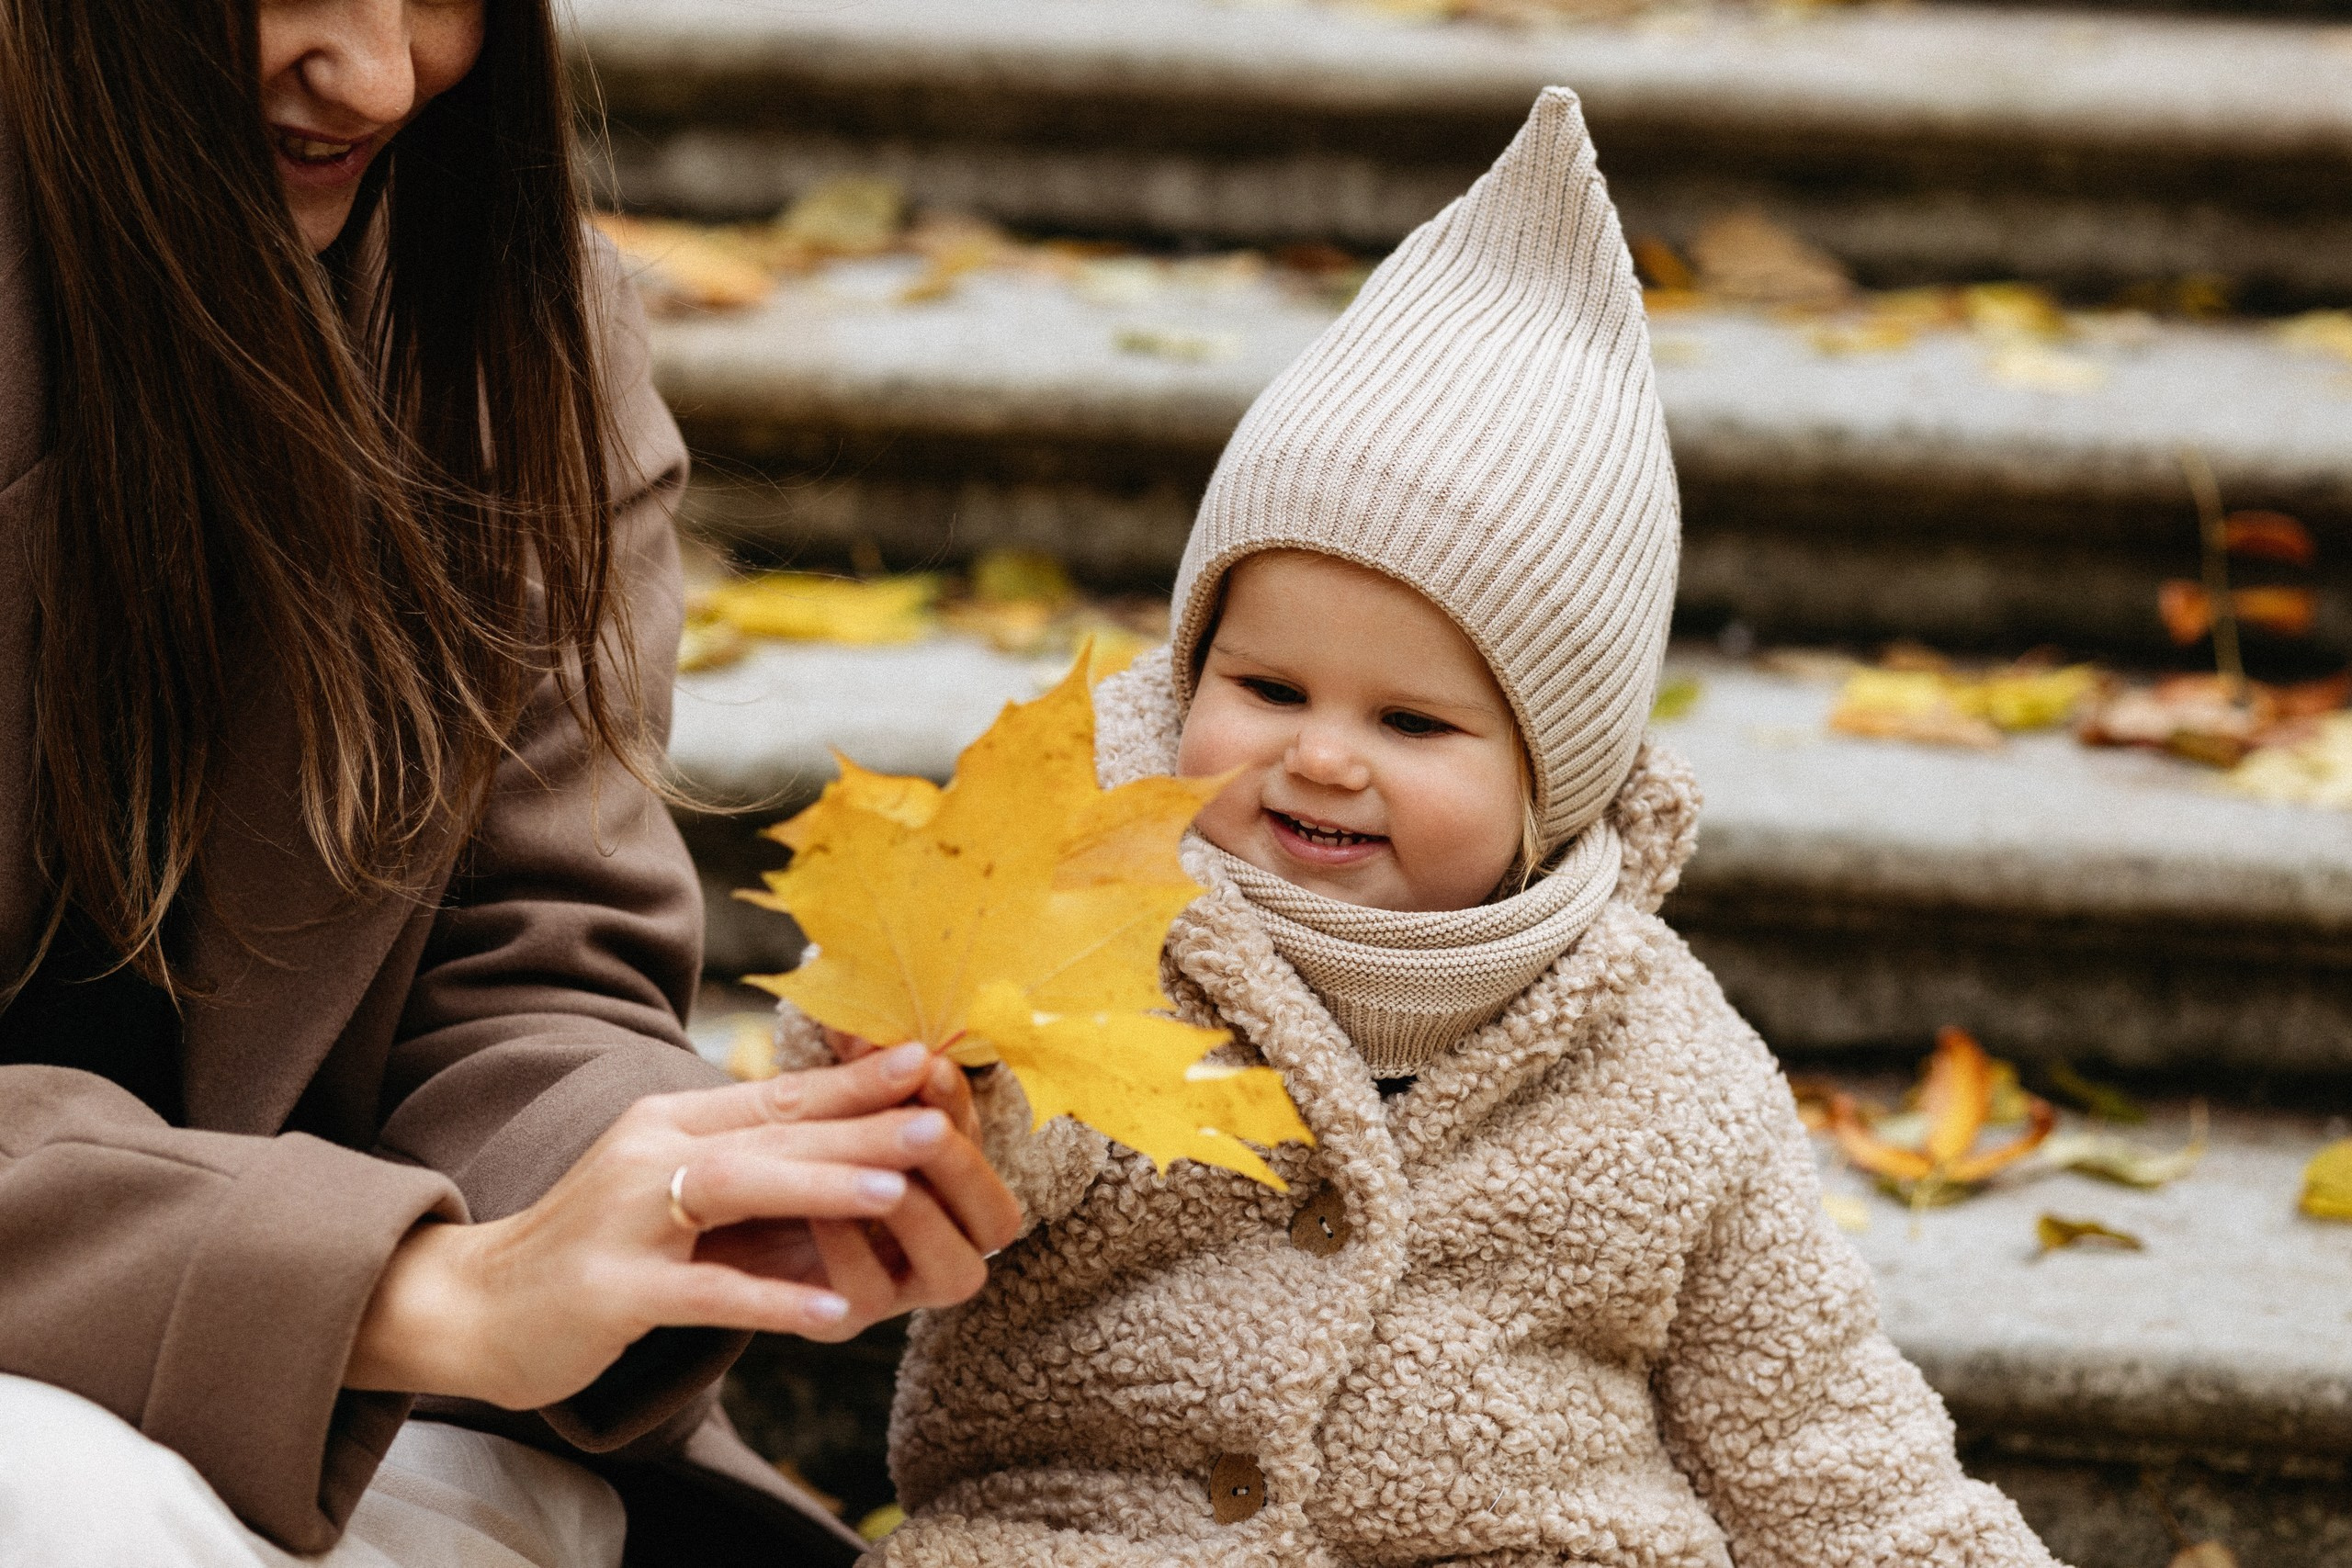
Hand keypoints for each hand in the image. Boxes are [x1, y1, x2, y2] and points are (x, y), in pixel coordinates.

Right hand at [345, 1044, 1021, 1411]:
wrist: (474, 1306)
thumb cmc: (594, 1250)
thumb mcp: (669, 1193)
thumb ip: (748, 1174)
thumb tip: (853, 1159)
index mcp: (669, 1123)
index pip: (775, 1094)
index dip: (851, 1080)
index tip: (925, 1061)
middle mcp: (648, 1153)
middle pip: (768, 1132)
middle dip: (859, 1124)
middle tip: (938, 1119)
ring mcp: (627, 1220)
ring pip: (737, 1188)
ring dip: (821, 1187)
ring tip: (898, 1192)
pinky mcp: (613, 1290)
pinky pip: (704, 1292)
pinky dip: (770, 1298)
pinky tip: (832, 1311)